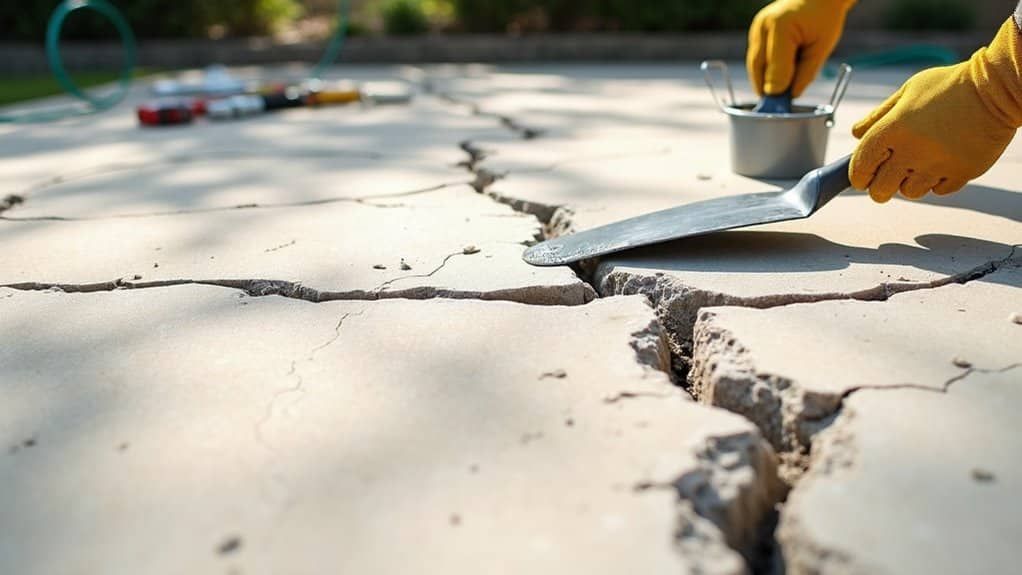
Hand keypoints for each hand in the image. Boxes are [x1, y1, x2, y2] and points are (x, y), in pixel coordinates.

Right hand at [746, 0, 854, 97]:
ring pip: (754, 66)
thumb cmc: (824, 19)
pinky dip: (765, 71)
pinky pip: (756, 60)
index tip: (783, 106)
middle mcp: (763, 26)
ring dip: (765, 81)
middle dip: (768, 89)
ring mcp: (756, 29)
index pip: (775, 69)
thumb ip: (805, 72)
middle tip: (779, 106)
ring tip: (780, 90)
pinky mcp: (755, 33)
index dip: (779, 90)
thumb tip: (788, 96)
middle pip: (759, 69)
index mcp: (781, 27)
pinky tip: (777, 76)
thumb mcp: (822, 47)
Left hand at [851, 19, 1021, 202]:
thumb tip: (856, 134)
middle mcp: (912, 151)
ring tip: (920, 163)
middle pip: (880, 191)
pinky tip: (942, 162)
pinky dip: (937, 182)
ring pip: (910, 193)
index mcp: (893, 129)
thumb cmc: (949, 86)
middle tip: (886, 178)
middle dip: (879, 188)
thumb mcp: (908, 92)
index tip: (861, 177)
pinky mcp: (962, 173)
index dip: (857, 176)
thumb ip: (878, 116)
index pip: (860, 166)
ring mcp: (938, 165)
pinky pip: (939, 191)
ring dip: (910, 183)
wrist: (996, 88)